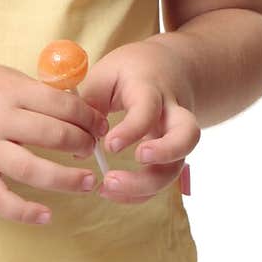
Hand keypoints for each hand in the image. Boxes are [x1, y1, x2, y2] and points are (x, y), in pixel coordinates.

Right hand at [0, 63, 109, 225]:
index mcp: (11, 92)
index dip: (88, 117)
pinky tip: (46, 215)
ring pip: (30, 169)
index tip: (99, 126)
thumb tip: (80, 107)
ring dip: (64, 179)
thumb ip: (37, 91)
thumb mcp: (5, 77)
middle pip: (51, 134)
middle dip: (81, 143)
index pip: (61, 105)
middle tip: (93, 149)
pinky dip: (22, 211)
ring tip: (88, 182)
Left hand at [75, 40, 199, 203]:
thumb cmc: (132, 70)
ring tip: (108, 189)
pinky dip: (141, 192)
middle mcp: (173, 114)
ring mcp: (176, 136)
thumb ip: (91, 101)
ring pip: (177, 167)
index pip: (149, 110)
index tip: (109, 145)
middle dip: (162, 156)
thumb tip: (76, 139)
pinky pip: (163, 178)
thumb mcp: (107, 72)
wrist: (169, 68)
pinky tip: (113, 193)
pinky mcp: (172, 154)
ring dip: (145, 186)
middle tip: (126, 166)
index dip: (132, 130)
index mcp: (152, 89)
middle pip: (186, 138)